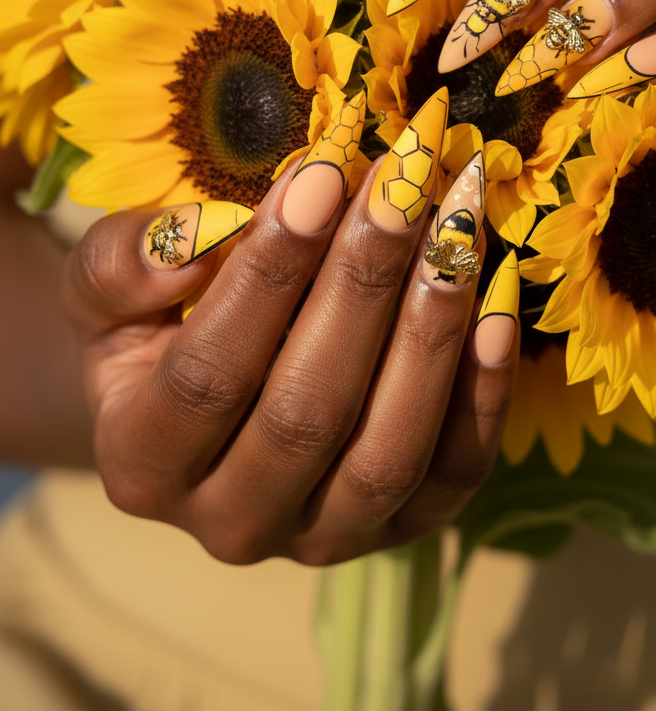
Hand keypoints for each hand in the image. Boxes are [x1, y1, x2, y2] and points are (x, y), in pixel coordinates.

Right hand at [62, 97, 515, 565]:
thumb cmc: (154, 326)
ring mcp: (324, 538)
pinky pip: (457, 469)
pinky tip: (494, 291)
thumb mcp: (106, 288)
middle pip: (306, 414)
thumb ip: (123, 263)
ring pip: (388, 452)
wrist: (205, 400)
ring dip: (429, 329)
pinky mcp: (405, 531)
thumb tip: (195, 241)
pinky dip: (485, 384)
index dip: (266, 273)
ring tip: (455, 223)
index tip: (320, 172)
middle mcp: (230, 524)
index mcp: (142, 465)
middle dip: (361, 284)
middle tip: (403, 182)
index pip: (208, 376)